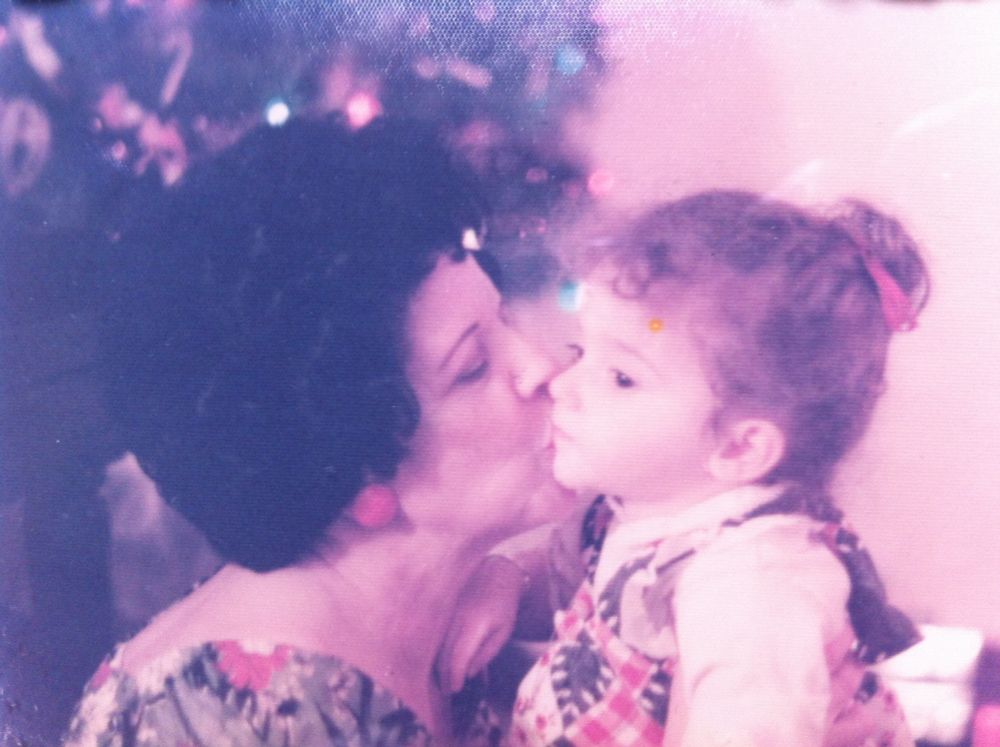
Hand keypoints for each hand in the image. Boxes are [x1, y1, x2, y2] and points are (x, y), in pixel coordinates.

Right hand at [436, 555, 525, 693]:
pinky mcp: (440, 606)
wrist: (496, 572)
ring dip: (436, 664)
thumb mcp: (503, 632)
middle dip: (444, 675)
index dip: (455, 676)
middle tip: (447, 690)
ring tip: (442, 678)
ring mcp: (445, 610)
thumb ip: (486, 654)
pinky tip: (438, 658)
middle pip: (442, 653)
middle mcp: (455, 617)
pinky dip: (434, 648)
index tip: (456, 689)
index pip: (458, 657)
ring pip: (433, 644)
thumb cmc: (503, 605)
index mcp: (474, 624)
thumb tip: (468, 673)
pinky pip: (433, 632)